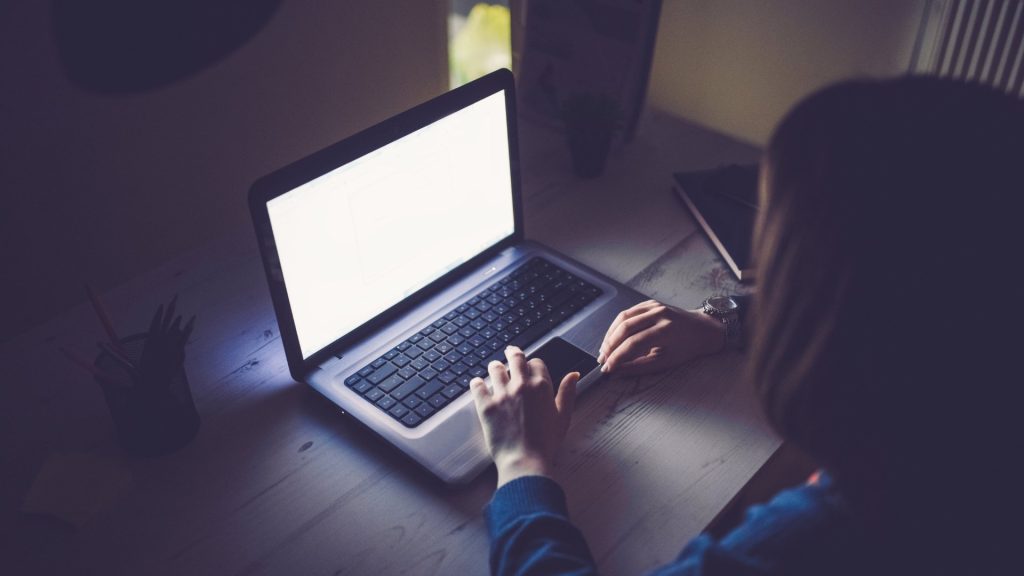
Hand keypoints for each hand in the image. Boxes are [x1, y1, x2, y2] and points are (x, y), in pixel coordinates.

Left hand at [470, 346, 579, 487]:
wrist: (525, 461)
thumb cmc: (545, 443)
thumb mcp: (563, 416)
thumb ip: (568, 393)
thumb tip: (573, 375)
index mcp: (541, 386)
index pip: (536, 362)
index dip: (533, 365)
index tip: (530, 368)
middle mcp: (521, 385)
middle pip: (515, 358)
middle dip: (513, 354)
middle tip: (510, 353)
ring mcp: (502, 394)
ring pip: (495, 368)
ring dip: (495, 367)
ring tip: (494, 368)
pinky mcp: (486, 405)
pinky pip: (477, 385)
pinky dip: (477, 383)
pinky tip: (478, 384)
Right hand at [597, 299, 724, 375]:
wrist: (704, 329)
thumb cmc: (688, 347)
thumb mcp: (666, 362)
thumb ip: (639, 367)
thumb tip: (617, 371)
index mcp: (666, 330)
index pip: (633, 343)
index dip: (617, 357)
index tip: (607, 369)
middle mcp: (659, 314)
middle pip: (625, 328)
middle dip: (610, 346)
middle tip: (602, 360)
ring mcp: (654, 306)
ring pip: (622, 318)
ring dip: (610, 335)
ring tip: (604, 350)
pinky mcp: (650, 303)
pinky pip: (628, 312)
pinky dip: (617, 325)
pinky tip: (613, 337)